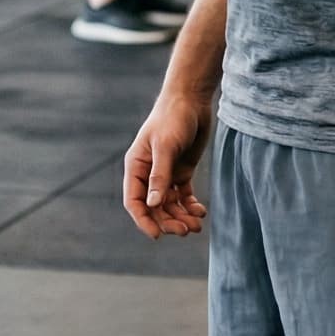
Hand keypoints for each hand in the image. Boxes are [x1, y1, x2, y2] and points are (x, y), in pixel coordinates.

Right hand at [123, 92, 211, 238]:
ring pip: (170, 204)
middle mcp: (148, 173)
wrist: (191, 100)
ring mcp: (165, 173)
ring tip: (197, 225)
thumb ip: (160, 176)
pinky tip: (200, 211)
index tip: (158, 235)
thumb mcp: (165, 147)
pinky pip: (183, 196)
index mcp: (136, 166)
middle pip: (154, 207)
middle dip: (168, 221)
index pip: (134, 201)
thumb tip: (153, 204)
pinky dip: (190, 206)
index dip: (144, 220)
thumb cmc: (173, 118)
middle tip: (186, 230)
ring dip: (181, 217)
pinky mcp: (181, 171)